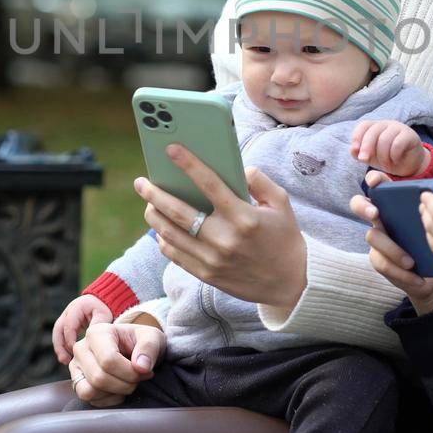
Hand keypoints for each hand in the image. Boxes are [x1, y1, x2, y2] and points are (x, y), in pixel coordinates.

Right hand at [51, 294, 112, 365]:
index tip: (76, 350)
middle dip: (60, 346)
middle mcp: (67, 311)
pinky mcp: (65, 325)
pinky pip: (60, 336)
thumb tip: (88, 340)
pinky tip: (68, 358)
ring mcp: (64, 317)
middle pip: (58, 329)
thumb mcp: (103, 315)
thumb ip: (96, 325)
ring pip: (57, 334)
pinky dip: (62, 347)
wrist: (101, 303)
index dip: (70, 338)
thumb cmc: (103, 309)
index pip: (69, 324)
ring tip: (65, 361)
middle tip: (65, 360)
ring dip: (59, 348)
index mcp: (77, 307)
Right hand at [69, 321, 164, 407]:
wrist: (134, 349)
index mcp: (97, 333)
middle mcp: (81, 348)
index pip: (108, 360)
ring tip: (127, 383)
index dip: (130, 372)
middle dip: (125, 384)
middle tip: (138, 379)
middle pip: (99, 378)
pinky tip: (118, 389)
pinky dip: (107, 399)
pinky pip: (89, 399)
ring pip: (90, 391)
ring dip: (115, 393)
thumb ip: (149, 348)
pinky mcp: (77, 382)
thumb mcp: (152, 337)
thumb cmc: (141, 342)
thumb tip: (141, 367)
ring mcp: (76, 366)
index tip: (145, 371)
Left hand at [135, 144, 306, 312]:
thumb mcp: (281, 203)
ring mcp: (212, 260)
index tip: (171, 149)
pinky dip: (163, 239)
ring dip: (154, 216)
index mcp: (244, 217)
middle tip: (142, 182)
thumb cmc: (284, 237)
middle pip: (178, 212)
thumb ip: (259, 181)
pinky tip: (161, 228)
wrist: (291, 283)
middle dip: (155, 193)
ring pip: (170, 234)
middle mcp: (224, 239)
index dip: (188, 164)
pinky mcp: (206, 275)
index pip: (209, 184)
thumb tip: (236, 168)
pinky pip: (175, 255)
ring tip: (149, 202)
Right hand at [350, 170, 432, 313]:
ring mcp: (378, 237)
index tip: (377, 182)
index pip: (377, 183)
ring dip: (391, 249)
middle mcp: (381, 216)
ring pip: (372, 236)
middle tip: (375, 213)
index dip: (374, 179)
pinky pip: (381, 262)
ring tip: (410, 262)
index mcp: (395, 202)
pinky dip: (400, 272)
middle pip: (359, 204)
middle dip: (364, 206)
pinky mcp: (379, 258)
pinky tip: (417, 278)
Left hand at [351, 119, 429, 176]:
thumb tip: (371, 181)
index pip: (363, 125)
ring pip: (384, 139)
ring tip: (387, 164)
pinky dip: (394, 155)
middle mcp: (386, 124)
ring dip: (383, 156)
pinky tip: (396, 160)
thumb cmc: (388, 159)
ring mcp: (398, 128)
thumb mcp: (375, 164)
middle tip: (364, 160)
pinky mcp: (409, 135)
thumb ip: (370, 172)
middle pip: (373, 131)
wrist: (410, 163)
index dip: (357, 137)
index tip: (355, 151)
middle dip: (366, 147)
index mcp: (374, 127)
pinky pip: (398, 143)